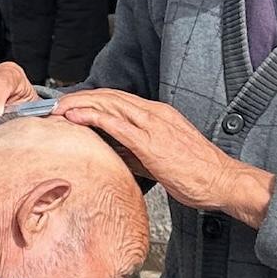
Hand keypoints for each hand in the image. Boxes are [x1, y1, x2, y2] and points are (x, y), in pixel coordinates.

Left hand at [55, 89, 276, 227]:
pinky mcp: (151, 141)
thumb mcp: (159, 159)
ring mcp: (153, 124)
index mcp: (158, 115)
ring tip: (57, 108)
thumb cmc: (196, 174)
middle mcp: (154, 113)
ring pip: (110, 104)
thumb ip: (134, 151)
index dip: (91, 101)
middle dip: (80, 97)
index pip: (118, 100)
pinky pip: (116, 124)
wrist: (221, 181)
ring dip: (80, 103)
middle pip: (110, 96)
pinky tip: (75, 116)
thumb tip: (109, 152)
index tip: (70, 106)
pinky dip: (93, 117)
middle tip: (55, 104)